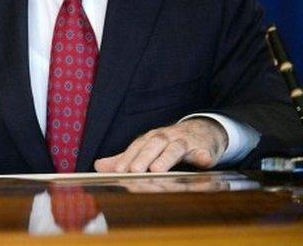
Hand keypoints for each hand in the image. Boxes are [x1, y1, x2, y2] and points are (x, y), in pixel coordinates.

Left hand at [93, 118, 227, 172]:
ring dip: (166, 158)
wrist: (202, 131)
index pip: (136, 148)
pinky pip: (203, 152)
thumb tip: (98, 166)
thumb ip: (125, 158)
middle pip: (153, 145)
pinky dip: (203, 157)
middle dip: (143, 157)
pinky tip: (203, 162)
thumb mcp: (146, 148)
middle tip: (134, 171)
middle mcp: (166, 138)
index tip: (118, 171)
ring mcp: (186, 141)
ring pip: (175, 148)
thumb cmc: (169, 143)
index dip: (127, 158)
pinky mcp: (204, 148)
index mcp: (150, 139)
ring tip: (157, 170)